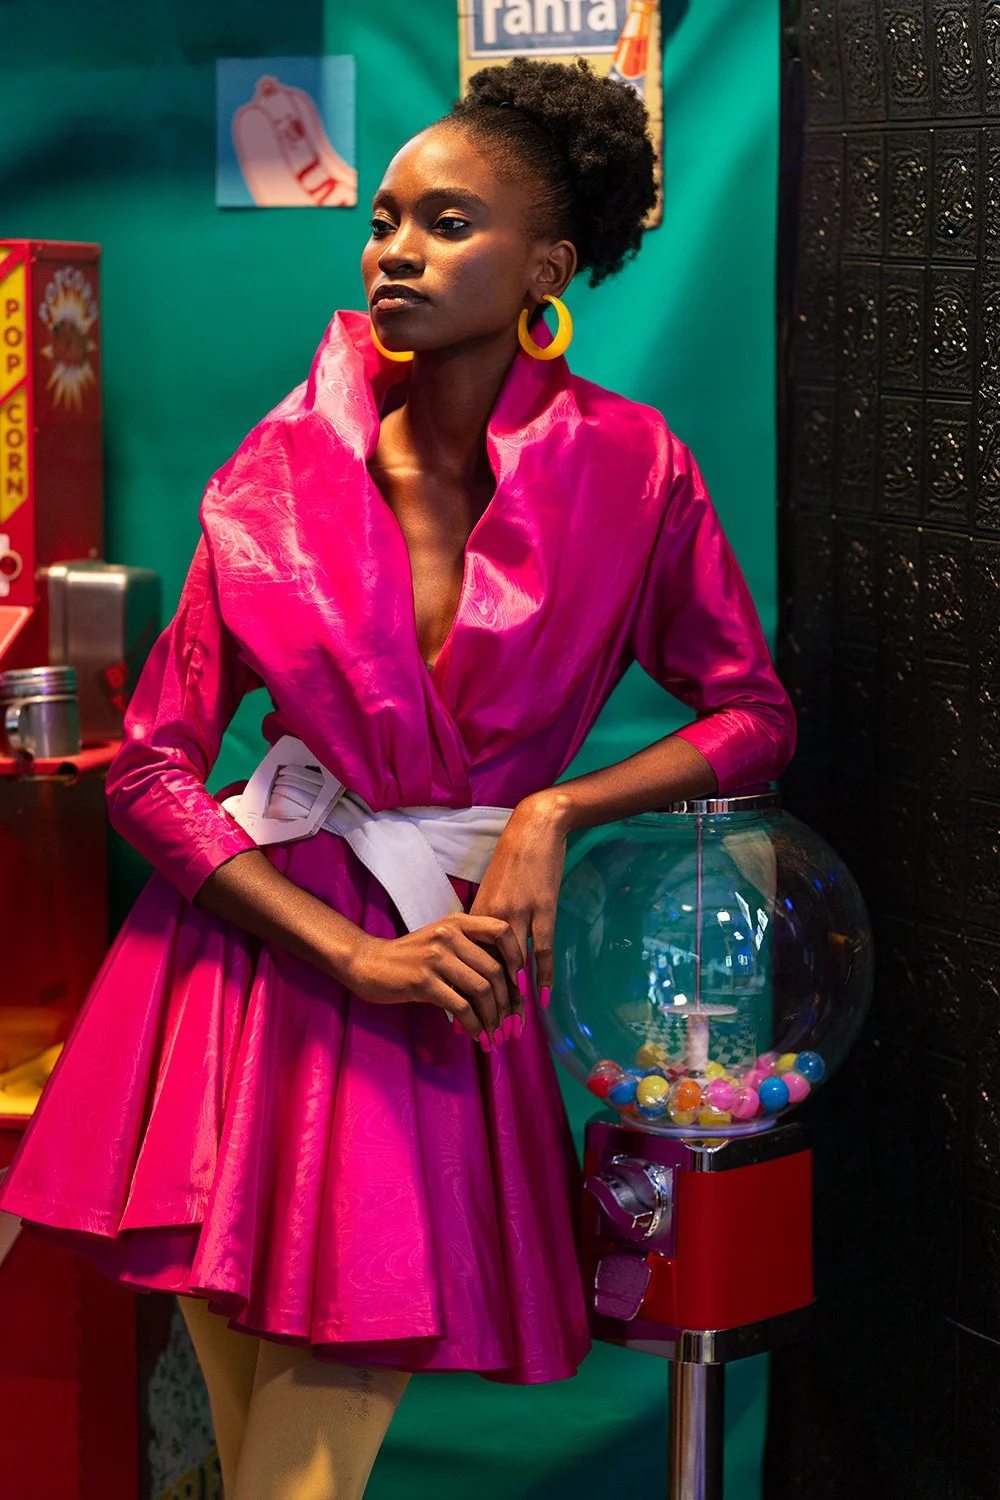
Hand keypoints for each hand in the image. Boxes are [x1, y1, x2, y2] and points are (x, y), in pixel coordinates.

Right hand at [345, 913, 523, 1047]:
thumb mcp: (441, 941)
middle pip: (496, 969)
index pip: (502, 931)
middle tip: (511, 1024)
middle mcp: (450, 934)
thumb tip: (506, 983)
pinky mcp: (424, 981)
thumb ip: (470, 951)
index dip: (518, 958)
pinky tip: (477, 1036)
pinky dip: (475, 1026)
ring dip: (494, 1018)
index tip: (521, 984)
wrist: (368, 962)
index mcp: (458, 922)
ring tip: (496, 1035)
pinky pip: (461, 1007)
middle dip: (509, 1002)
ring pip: (482, 990)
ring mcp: (436, 957)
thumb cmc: (410, 956)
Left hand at [470, 791, 568, 1017]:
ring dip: (512, 1000)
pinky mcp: (541, 909)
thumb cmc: (512, 860)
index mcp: (476, 916)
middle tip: (488, 1036)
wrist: (534, 828)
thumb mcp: (491, 892)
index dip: (463, 994)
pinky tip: (540, 998)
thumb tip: (479, 953)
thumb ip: (484, 923)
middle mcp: (491, 919)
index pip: (466, 965)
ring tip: (512, 1028)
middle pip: (486, 972)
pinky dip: (541, 975)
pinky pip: (541, 949)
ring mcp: (517, 914)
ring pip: (512, 966)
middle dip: (487, 1007)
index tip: (461, 1021)